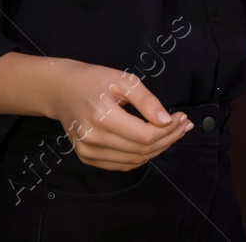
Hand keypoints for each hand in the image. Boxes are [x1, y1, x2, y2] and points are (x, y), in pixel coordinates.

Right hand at [44, 61, 190, 170]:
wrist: (62, 91)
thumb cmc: (94, 80)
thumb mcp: (124, 81)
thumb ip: (147, 101)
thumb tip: (167, 120)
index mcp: (102, 117)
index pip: (145, 136)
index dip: (168, 130)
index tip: (181, 117)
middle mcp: (93, 139)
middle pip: (142, 150)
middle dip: (168, 138)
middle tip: (183, 125)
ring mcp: (88, 152)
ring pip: (134, 160)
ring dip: (158, 149)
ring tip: (173, 133)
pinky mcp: (87, 158)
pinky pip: (122, 165)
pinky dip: (141, 156)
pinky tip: (154, 143)